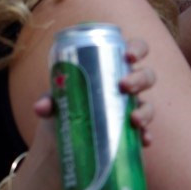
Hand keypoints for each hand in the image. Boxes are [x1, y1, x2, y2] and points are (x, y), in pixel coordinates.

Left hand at [33, 38, 156, 144]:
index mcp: (111, 70)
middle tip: (124, 85)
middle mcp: (126, 88)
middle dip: (140, 78)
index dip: (136, 49)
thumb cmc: (66, 106)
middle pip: (146, 76)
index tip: (128, 55)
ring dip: (146, 110)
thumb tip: (41, 107)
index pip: (132, 52)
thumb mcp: (57, 101)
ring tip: (134, 119)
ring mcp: (131, 110)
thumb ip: (50, 100)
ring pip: (149, 105)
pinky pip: (145, 133)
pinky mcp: (132, 133)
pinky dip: (146, 136)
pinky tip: (144, 140)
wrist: (64, 140)